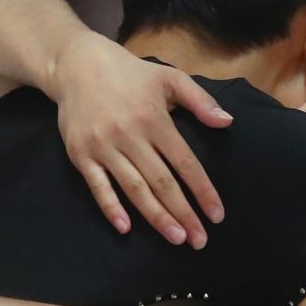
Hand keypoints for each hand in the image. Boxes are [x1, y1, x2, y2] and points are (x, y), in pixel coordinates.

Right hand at [53, 32, 231, 248]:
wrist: (77, 65)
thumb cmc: (130, 74)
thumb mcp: (170, 77)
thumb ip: (200, 100)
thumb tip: (227, 123)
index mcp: (155, 119)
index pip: (185, 163)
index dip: (203, 191)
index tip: (216, 216)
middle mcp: (130, 135)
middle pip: (162, 182)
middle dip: (183, 213)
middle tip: (199, 240)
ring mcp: (103, 147)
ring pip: (134, 188)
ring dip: (156, 216)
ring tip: (175, 238)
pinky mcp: (81, 155)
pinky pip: (97, 187)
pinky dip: (111, 208)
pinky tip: (126, 228)